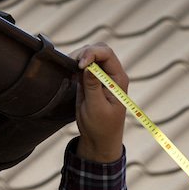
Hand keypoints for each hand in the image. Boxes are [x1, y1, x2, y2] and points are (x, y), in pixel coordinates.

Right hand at [67, 43, 129, 162]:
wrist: (99, 139)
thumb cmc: (102, 126)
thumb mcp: (96, 107)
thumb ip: (93, 86)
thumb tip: (89, 66)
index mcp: (118, 79)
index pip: (107, 54)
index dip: (92, 53)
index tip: (80, 65)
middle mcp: (112, 74)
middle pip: (99, 50)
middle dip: (84, 52)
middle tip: (72, 64)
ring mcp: (101, 76)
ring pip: (90, 55)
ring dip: (78, 58)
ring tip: (70, 70)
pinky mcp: (91, 80)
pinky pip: (83, 65)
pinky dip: (75, 66)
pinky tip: (70, 75)